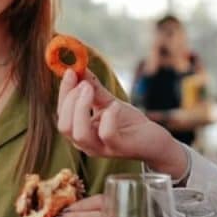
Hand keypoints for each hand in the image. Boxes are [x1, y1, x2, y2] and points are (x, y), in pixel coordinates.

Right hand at [57, 69, 186, 175]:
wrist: (154, 141)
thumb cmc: (129, 123)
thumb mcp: (109, 102)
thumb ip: (93, 89)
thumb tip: (79, 68)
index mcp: (80, 131)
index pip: (62, 114)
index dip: (64, 92)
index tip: (70, 71)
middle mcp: (86, 144)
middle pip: (64, 126)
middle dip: (71, 101)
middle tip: (84, 83)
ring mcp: (102, 148)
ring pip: (80, 134)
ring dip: (82, 108)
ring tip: (91, 90)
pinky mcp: (120, 149)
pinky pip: (107, 134)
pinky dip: (109, 116)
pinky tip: (116, 106)